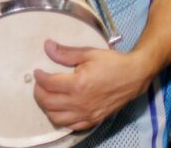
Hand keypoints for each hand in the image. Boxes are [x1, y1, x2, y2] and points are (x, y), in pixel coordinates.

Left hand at [33, 39, 148, 130]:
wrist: (135, 76)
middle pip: (47, 102)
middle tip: (40, 84)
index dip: (38, 77)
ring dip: (47, 107)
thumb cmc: (112, 63)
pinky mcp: (94, 120)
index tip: (37, 72)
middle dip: (38, 92)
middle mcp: (81, 102)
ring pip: (56, 117)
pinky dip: (62, 119)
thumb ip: (65, 53)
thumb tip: (47, 46)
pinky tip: (61, 108)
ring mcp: (88, 114)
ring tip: (48, 96)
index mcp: (78, 85)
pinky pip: (71, 126)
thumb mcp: (88, 54)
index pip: (47, 84)